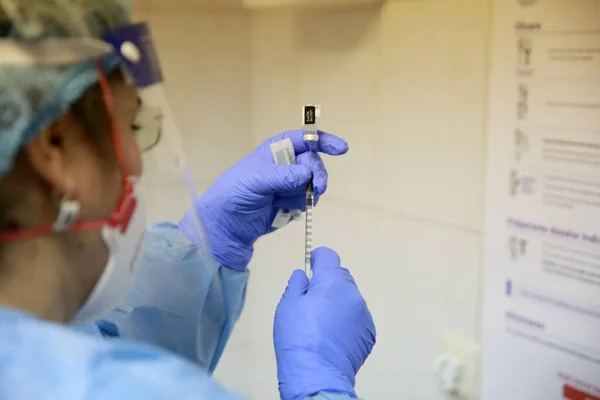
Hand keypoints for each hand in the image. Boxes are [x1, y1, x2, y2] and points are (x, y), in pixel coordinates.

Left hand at [180, 130, 347, 269]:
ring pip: (312, 184)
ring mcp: (288, 185)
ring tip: (289, 202)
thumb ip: (283, 176)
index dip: (322, 141)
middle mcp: (284, 165)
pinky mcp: (289, 204)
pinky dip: (301, 206)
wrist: (225, 226)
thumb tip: (307, 174)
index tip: (341, 149)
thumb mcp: (256, 180)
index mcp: (274, 151)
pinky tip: (286, 210)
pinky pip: (306, 201)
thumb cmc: (235, 194)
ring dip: (308, 193)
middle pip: (313, 164)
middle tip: (317, 188)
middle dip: (317, 175)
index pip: (303, 140)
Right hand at [273, 247, 375, 399]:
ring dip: (339, 303)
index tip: (311, 265)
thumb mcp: (287, 305)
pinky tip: (333, 338)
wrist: (316, 374)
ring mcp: (364, 315)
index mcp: (332, 282)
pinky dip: (347, 322)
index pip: (329, 256)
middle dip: (328, 283)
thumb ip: (297, 285)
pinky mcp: (369, 334)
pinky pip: (357, 319)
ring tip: (322, 325)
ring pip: (350, 299)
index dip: (318, 258)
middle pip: (341, 277)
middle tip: (311, 301)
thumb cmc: (297, 336)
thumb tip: (305, 276)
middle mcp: (353, 294)